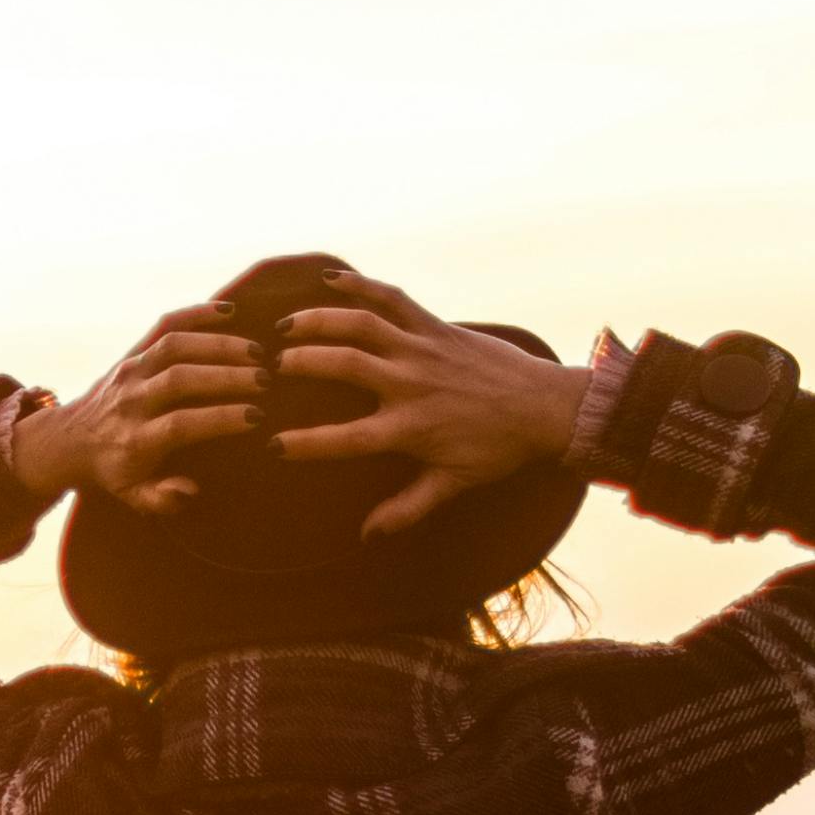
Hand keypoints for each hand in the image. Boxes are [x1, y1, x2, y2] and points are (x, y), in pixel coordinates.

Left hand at [11, 312, 268, 514]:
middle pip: (180, 379)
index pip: (181, 424)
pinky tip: (230, 312)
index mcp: (135, 440)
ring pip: (174, 347)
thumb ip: (162, 500)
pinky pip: (163, 325)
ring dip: (218, 345)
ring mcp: (131, 371)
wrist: (69, 440)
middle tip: (267, 379)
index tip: (257, 417)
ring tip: (258, 352)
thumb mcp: (133, 496)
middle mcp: (132, 401)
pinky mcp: (132, 352)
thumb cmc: (114, 471)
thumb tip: (189, 491)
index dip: (220, 418)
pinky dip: (195, 313)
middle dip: (227, 377)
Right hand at [265, 281, 592, 535]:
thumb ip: (407, 509)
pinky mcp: (436, 326)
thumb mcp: (454, 484)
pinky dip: (361, 284)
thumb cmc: (498, 449)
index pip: (347, 438)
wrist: (545, 407)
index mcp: (411, 428)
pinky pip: (393, 298)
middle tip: (269, 368)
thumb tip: (367, 536)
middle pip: (344, 365)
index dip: (306, 443)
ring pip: (361, 324)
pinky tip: (330, 278)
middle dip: (301, 363)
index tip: (271, 444)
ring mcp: (422, 349)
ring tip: (284, 326)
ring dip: (319, 321)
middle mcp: (411, 383)